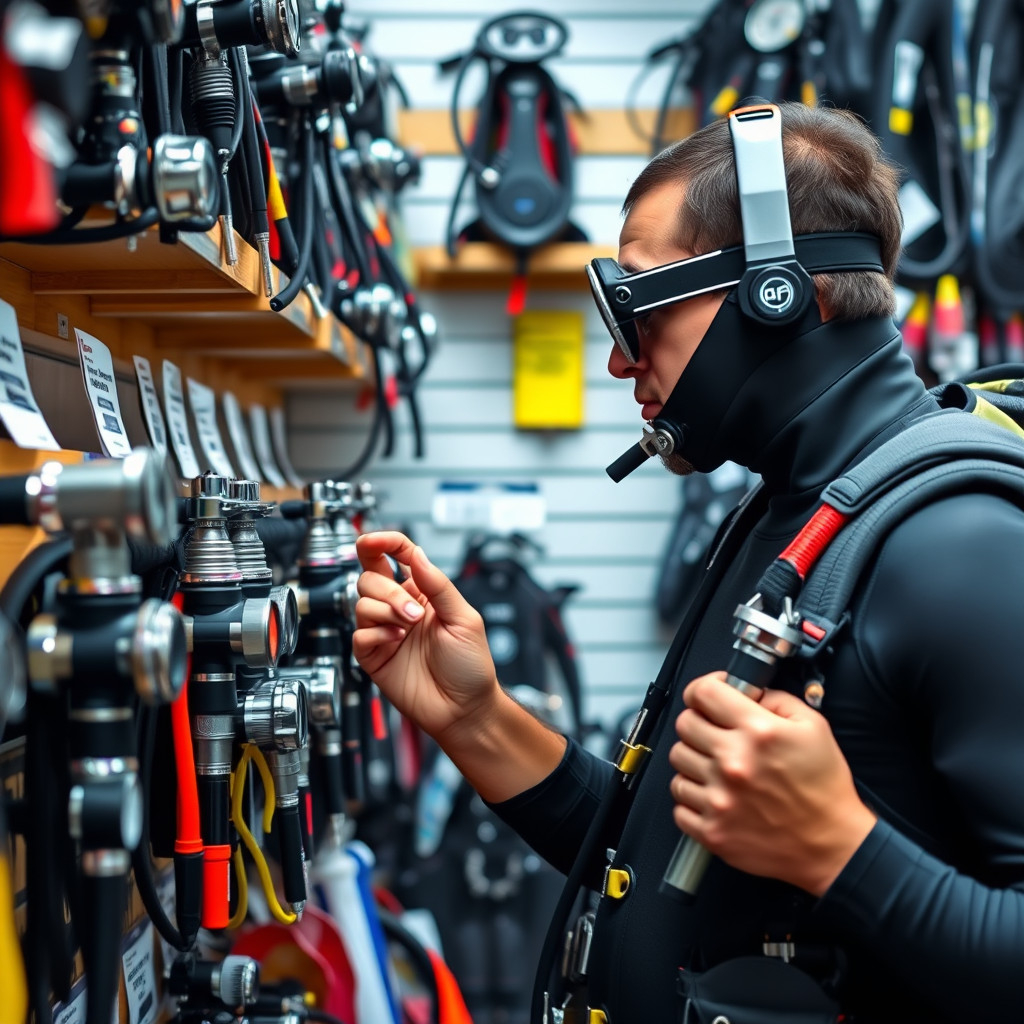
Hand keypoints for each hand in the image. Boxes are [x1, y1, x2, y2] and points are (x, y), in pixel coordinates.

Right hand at [352, 531, 500, 743]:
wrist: (463, 709)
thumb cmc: (470, 667)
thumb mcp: (464, 619)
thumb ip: (438, 585)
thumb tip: (417, 553)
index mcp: (424, 593)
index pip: (396, 556)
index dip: (382, 542)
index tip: (371, 539)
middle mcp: (401, 608)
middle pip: (370, 577)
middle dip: (388, 591)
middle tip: (413, 614)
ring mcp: (385, 631)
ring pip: (361, 602)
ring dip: (385, 612)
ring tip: (407, 630)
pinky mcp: (373, 655)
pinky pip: (358, 633)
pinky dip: (376, 634)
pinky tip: (395, 643)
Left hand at [668, 672, 876, 896]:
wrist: (833, 845)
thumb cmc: (824, 789)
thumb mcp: (813, 726)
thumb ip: (775, 699)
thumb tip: (745, 692)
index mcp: (757, 732)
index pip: (702, 692)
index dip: (703, 690)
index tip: (709, 697)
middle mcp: (733, 762)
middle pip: (684, 724)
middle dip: (699, 723)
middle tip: (717, 734)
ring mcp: (719, 798)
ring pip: (677, 761)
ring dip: (694, 760)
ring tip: (718, 768)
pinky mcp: (712, 830)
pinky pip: (679, 801)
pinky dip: (693, 797)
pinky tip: (715, 795)